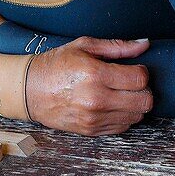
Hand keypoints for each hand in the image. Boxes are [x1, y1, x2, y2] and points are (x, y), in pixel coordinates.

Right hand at [26, 37, 152, 135]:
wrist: (30, 90)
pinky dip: (124, 116)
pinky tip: (113, 105)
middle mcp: (97, 100)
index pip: (139, 79)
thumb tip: (144, 44)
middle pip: (143, 101)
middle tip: (131, 82)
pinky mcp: (91, 131)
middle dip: (143, 90)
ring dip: (135, 104)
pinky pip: (122, 127)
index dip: (142, 72)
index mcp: (95, 74)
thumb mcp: (84, 46)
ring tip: (121, 93)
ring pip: (136, 117)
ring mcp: (94, 118)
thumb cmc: (56, 64)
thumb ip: (117, 46)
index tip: (134, 69)